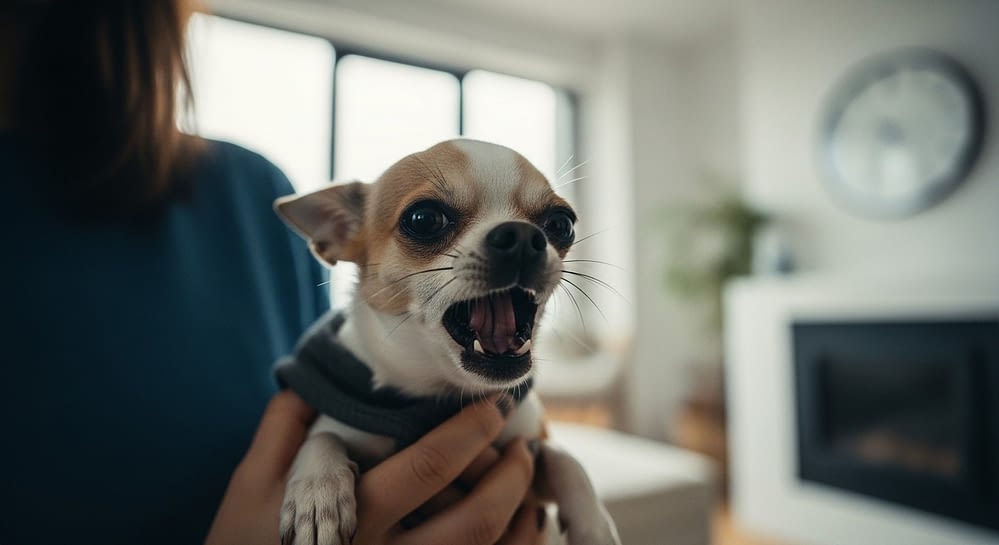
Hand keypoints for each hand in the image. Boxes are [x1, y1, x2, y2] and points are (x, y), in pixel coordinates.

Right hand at [204, 392, 543, 544]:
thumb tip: (315, 379)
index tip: (495, 404)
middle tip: (523, 446)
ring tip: (528, 484)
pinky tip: (521, 527)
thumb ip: (284, 427)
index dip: (471, 430)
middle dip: (510, 476)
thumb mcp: (250, 485)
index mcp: (350, 516)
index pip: (428, 467)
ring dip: (520, 519)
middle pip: (474, 520)